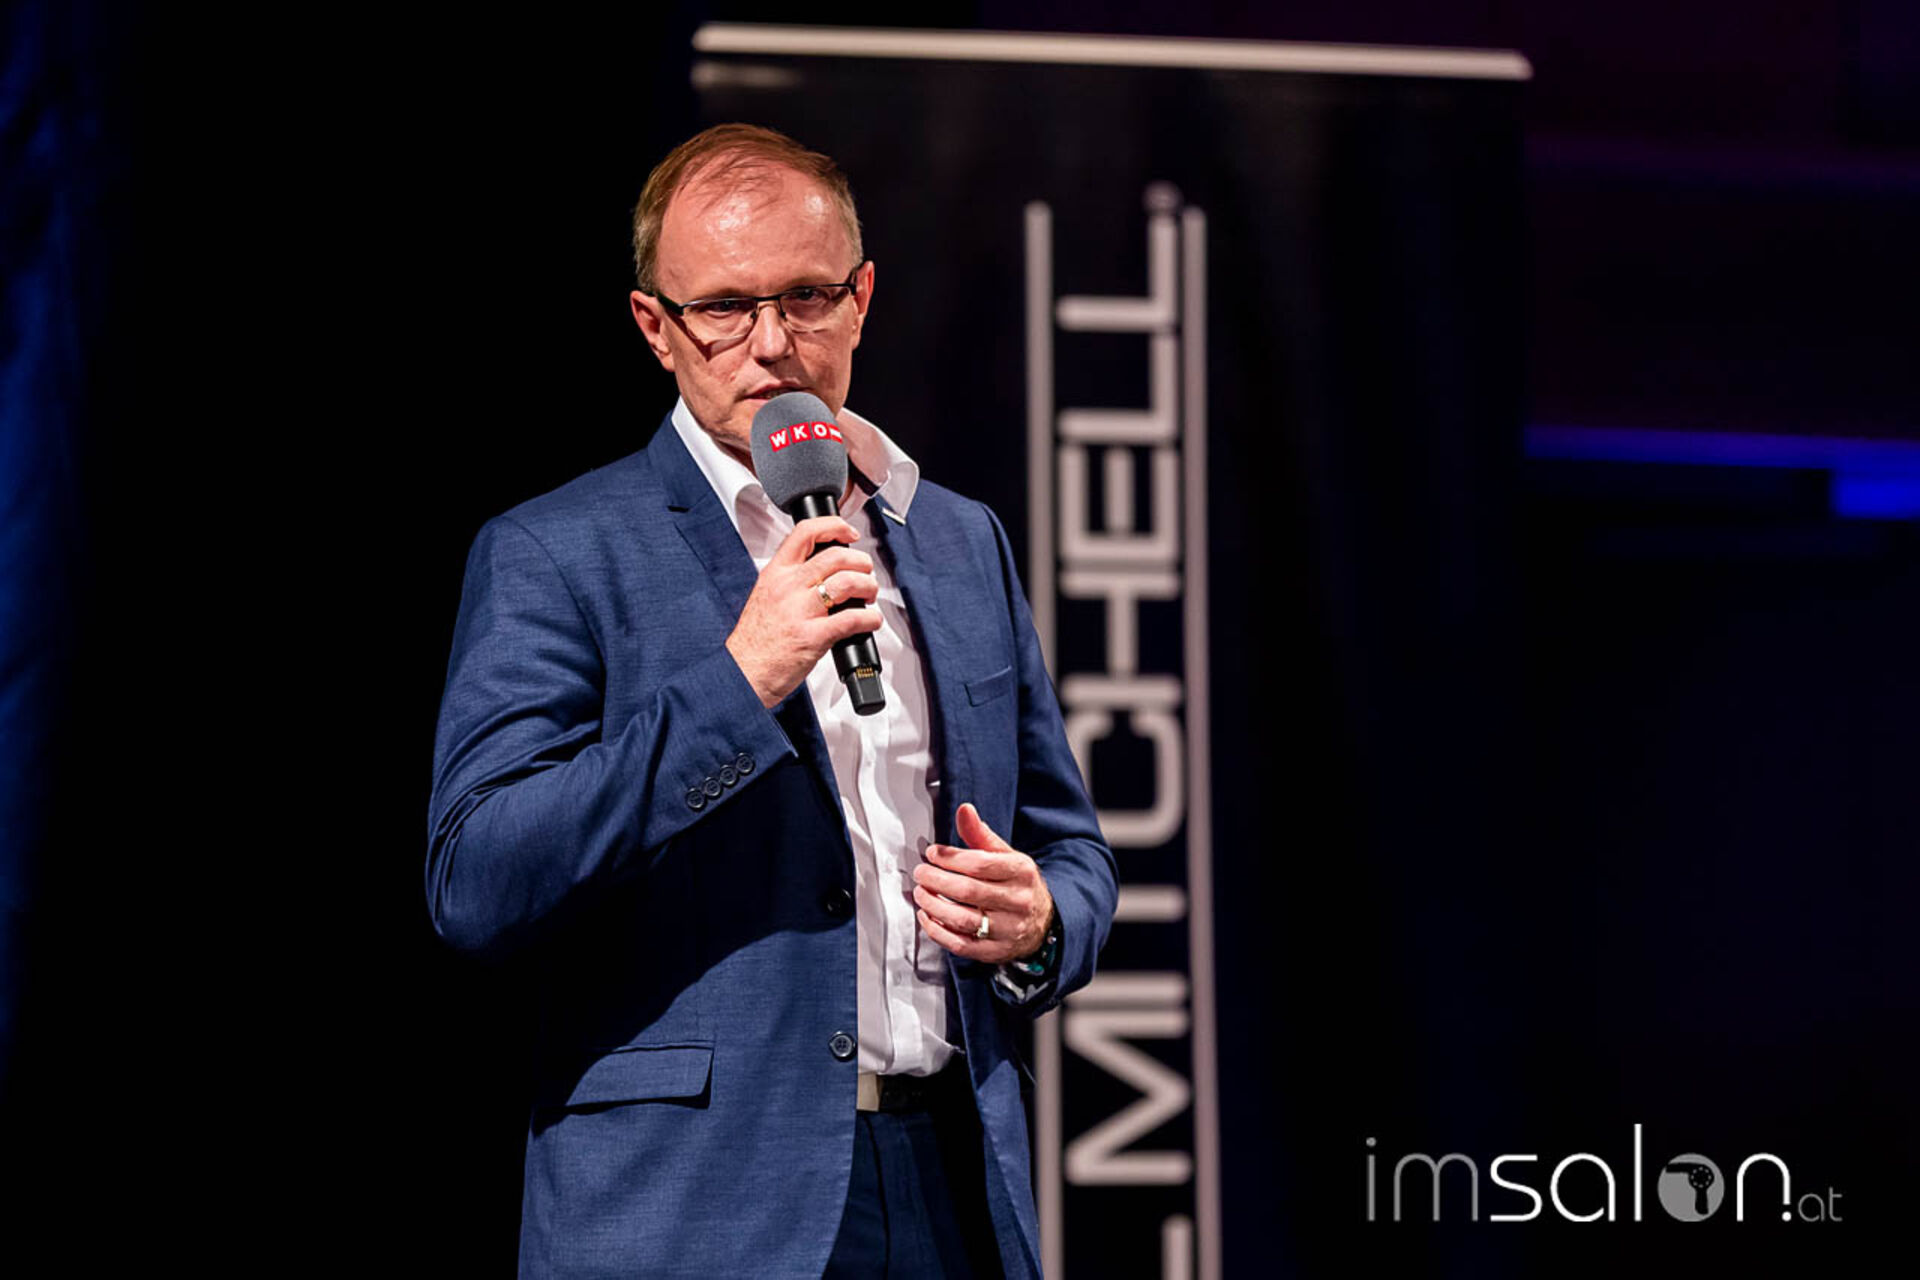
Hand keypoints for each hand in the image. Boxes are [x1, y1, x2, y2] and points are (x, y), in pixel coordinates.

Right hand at [726, 515, 882, 708]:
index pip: (805, 533)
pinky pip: (852, 619)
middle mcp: (788, 587)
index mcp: (776, 573)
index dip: (835, 526)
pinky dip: (870, 618)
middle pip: (836, 556)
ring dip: (868, 586)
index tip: (849, 533)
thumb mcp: (766, 595)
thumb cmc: (755, 640)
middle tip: (865, 573)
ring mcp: (801, 611)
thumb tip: (825, 571)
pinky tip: (871, 621)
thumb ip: (791, 580)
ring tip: (869, 596)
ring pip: (848, 582)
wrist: (744, 673)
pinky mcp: (814, 636)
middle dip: (861, 562)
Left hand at [913, 803, 1054, 964]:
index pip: (981, 864)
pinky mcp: (995, 951)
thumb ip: (981, 835)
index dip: (950, 858)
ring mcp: (1008, 930)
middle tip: (921, 873)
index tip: (931, 853)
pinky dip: (938, 932)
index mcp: (1021, 872)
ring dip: (935, 906)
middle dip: (938, 881)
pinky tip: (927, 918)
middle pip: (969, 892)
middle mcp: (1018, 902)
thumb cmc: (1017, 884)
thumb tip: (964, 809)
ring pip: (964, 920)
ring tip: (920, 894)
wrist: (1043, 922)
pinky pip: (962, 945)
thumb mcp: (1007, 856)